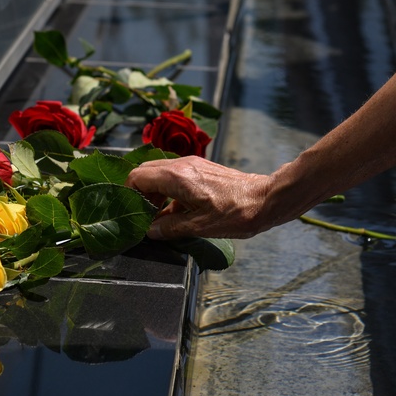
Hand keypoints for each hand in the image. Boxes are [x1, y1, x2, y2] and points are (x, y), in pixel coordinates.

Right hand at [125, 156, 272, 239]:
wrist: (266, 199)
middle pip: (145, 172)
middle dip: (140, 194)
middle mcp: (181, 164)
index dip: (129, 195)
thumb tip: (150, 231)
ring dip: (154, 193)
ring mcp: (192, 164)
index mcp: (177, 177)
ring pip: (159, 173)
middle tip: (144, 217)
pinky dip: (168, 191)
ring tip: (159, 217)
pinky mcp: (201, 168)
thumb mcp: (199, 226)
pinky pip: (174, 176)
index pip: (137, 177)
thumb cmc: (236, 213)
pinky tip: (175, 212)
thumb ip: (170, 228)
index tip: (133, 214)